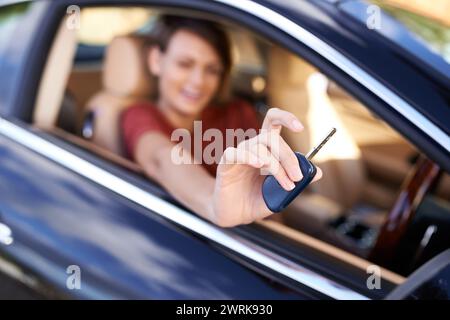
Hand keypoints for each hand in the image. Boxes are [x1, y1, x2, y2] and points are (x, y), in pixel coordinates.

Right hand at [212, 108, 321, 226]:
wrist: (236, 215)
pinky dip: (249, 157)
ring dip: (276, 167)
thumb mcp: (282, 191)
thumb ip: (297, 181)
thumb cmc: (256, 200)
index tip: (300, 128)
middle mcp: (252, 147)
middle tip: (297, 177)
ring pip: (260, 149)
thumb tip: (318, 172)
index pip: (273, 121)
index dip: (286, 118)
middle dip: (288, 156)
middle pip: (271, 138)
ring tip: (285, 186)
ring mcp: (239, 154)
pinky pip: (236, 153)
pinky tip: (259, 164)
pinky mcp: (226, 164)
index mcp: (266, 148)